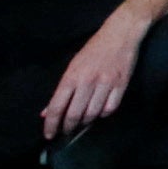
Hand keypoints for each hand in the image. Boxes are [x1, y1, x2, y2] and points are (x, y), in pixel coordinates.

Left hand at [44, 10, 149, 138]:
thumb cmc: (94, 49)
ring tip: (82, 123)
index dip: (51, 124)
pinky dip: (103, 114)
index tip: (49, 135)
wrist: (121, 33)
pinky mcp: (121, 84)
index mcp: (72, 76)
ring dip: (85, 122)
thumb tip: (46, 112)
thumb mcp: (73, 66)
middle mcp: (87, 81)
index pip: (57, 106)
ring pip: (92, 114)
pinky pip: (110, 109)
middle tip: (66, 131)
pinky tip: (99, 111)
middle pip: (74, 114)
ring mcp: (105, 83)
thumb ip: (61, 90)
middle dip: (67, 127)